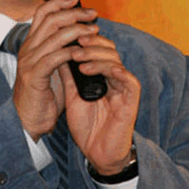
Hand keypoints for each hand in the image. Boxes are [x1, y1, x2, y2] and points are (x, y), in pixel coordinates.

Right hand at [12, 0, 98, 141]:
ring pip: (54, 35)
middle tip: (92, 14)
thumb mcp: (51, 65)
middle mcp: (28, 48)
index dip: (60, 2)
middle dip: (74, 13)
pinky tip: (82, 52)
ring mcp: (30, 61)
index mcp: (31, 43)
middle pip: (50, 19)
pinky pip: (54, 58)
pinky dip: (70, 52)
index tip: (77, 0)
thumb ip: (61, 49)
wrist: (27, 119)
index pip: (42, 13)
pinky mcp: (35, 75)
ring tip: (93, 31)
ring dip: (77, 30)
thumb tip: (80, 34)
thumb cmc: (43, 93)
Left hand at [60, 32, 140, 174]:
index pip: (97, 48)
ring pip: (116, 62)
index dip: (86, 39)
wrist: (96, 152)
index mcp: (101, 74)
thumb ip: (67, 75)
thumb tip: (56, 52)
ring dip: (98, 57)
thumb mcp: (71, 95)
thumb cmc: (86, 124)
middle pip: (108, 50)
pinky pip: (130, 82)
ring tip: (80, 59)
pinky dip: (120, 72)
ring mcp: (123, 88)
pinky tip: (108, 70)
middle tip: (76, 43)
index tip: (70, 36)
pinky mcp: (131, 101)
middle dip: (91, 44)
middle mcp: (113, 77)